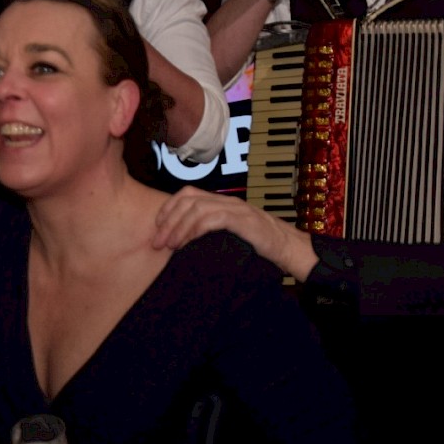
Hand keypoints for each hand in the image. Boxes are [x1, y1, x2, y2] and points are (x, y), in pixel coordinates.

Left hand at [152, 188, 319, 280]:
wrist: (286, 248)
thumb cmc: (256, 245)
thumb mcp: (227, 235)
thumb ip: (208, 233)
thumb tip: (180, 243)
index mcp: (221, 202)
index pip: (187, 194)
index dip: (168, 208)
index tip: (157, 227)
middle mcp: (226, 201)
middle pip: (187, 199)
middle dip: (168, 220)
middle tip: (157, 242)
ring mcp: (235, 209)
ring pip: (197, 208)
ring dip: (178, 227)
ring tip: (170, 245)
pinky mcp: (243, 220)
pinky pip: (213, 218)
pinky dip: (195, 229)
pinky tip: (187, 243)